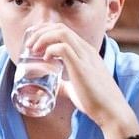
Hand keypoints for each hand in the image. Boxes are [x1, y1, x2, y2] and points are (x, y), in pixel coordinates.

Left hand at [28, 22, 138, 138]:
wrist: (110, 111)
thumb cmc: (95, 100)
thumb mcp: (75, 87)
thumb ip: (64, 84)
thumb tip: (52, 86)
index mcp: (85, 52)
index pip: (63, 30)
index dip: (44, 31)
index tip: (32, 41)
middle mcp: (86, 50)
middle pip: (60, 28)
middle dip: (39, 32)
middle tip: (28, 45)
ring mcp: (85, 57)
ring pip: (62, 33)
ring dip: (42, 38)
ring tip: (33, 49)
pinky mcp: (82, 68)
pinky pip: (63, 48)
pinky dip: (50, 50)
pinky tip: (45, 59)